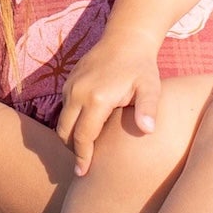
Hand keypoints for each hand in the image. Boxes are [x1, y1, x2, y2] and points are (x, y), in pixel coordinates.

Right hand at [57, 35, 163, 173]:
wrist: (126, 38)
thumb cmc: (141, 66)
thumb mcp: (150, 87)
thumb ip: (148, 109)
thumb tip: (148, 130)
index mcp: (96, 99)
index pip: (83, 137)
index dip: (83, 157)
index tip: (83, 174)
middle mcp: (77, 93)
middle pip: (65, 132)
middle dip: (72, 151)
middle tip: (82, 167)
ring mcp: (70, 86)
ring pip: (62, 121)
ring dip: (69, 137)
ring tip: (83, 150)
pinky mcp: (69, 82)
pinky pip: (64, 108)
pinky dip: (70, 122)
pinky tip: (84, 128)